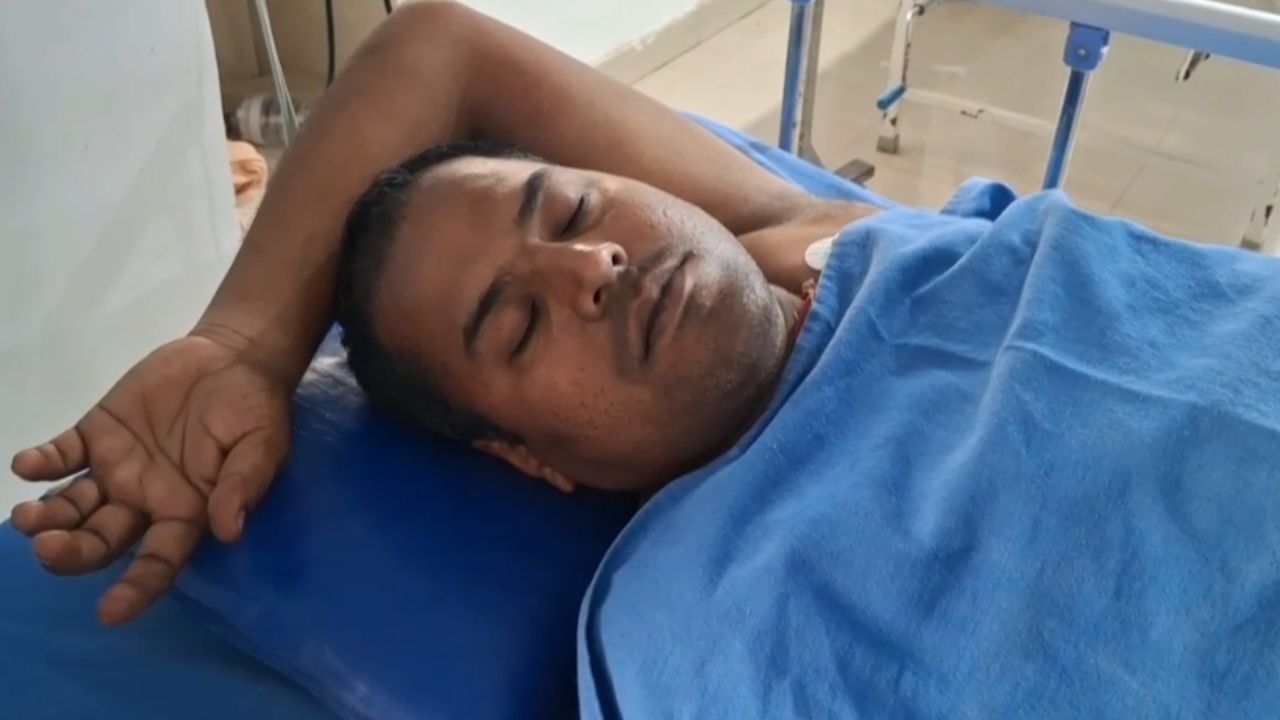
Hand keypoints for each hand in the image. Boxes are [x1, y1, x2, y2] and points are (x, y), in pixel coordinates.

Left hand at [8, 334, 290, 624]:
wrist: (233, 357)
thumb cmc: (255, 408)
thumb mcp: (263, 444)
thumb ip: (243, 483)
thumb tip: (229, 529)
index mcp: (185, 512)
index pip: (158, 562)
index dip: (136, 589)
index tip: (109, 613)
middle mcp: (143, 500)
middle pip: (100, 541)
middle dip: (71, 552)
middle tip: (48, 547)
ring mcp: (116, 468)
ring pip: (72, 506)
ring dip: (46, 517)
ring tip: (25, 516)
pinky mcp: (96, 433)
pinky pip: (61, 455)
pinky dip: (41, 463)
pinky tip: (28, 466)